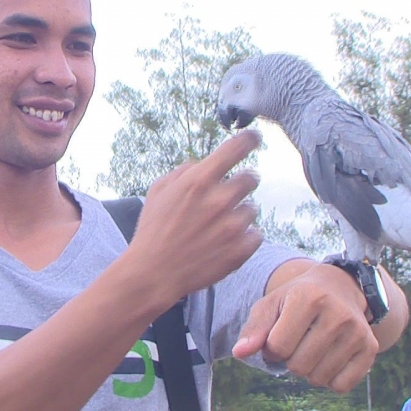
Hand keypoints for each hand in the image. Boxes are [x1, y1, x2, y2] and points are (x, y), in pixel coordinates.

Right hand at [128, 129, 263, 303]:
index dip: (249, 139)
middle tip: (226, 197)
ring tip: (217, 228)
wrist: (154, 273)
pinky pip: (256, 234)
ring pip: (252, 209)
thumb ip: (185, 171)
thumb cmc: (154, 229)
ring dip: (239, 214)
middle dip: (241, 184)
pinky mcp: (241, 250)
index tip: (254, 137)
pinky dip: (244, 238)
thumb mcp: (159, 190)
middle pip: (251, 178)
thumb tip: (205, 163)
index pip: (236, 148)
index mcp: (199, 181)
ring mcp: (233, 226)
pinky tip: (223, 243)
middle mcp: (220, 200)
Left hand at [232, 262, 377, 392]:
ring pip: (319, 379)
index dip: (272, 349)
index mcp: (308, 298)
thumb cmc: (298, 299)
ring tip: (313, 348)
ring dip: (309, 371)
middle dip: (290, 360)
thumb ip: (254, 329)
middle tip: (298, 342)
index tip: (279, 336)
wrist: (340, 287)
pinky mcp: (370, 348)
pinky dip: (330, 380)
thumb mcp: (272, 305)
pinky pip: (341, 386)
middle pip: (298, 366)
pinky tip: (329, 358)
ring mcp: (357, 331)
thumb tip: (239, 353)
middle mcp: (337, 313)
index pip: (278, 347)